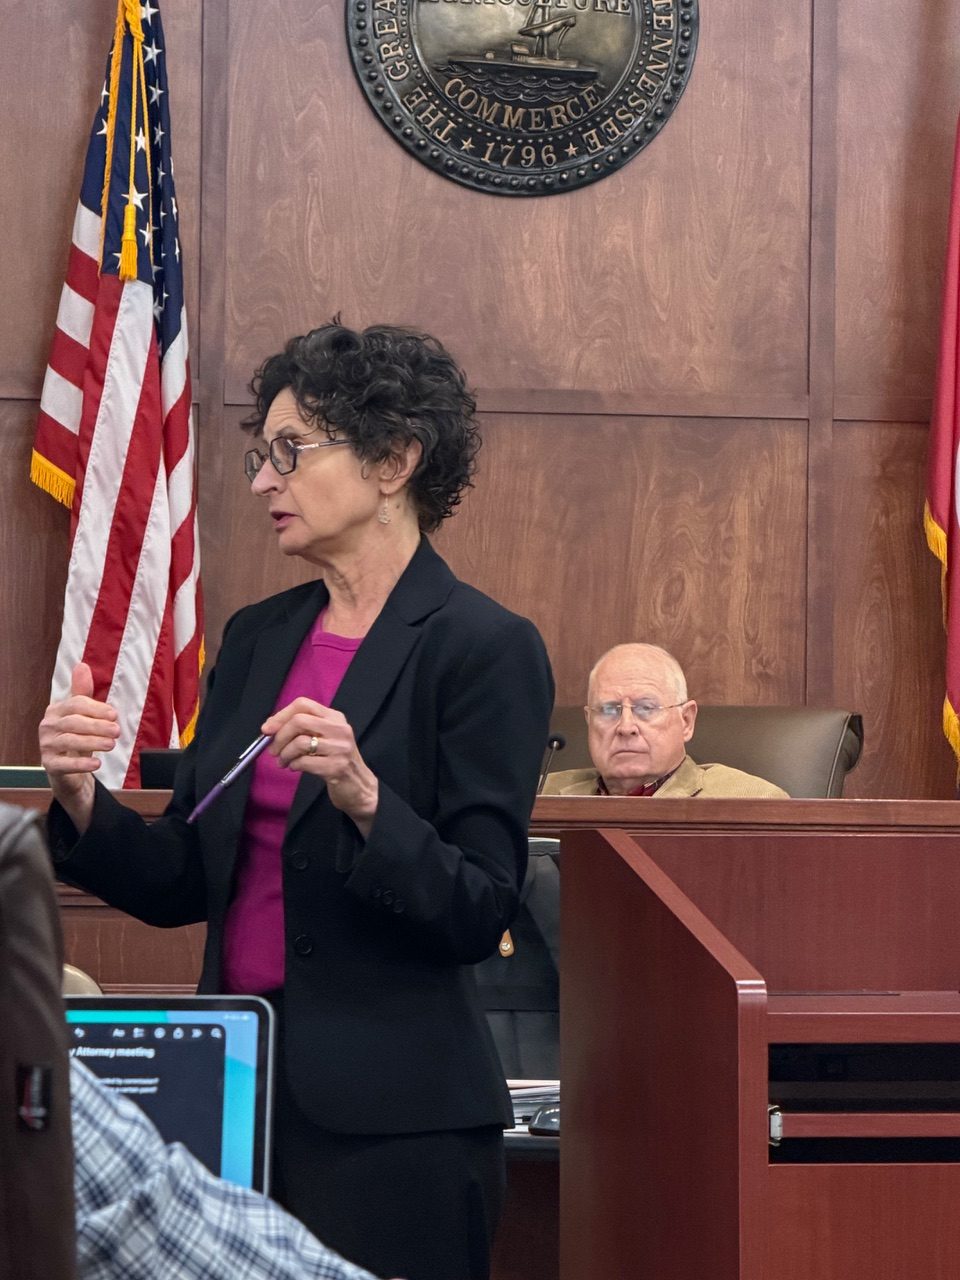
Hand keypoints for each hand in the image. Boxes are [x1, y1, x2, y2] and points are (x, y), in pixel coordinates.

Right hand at [39, 662, 119, 832]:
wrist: (69, 771)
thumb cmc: (78, 739)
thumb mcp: (83, 716)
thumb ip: (83, 693)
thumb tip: (82, 665)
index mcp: (56, 710)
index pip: (76, 704)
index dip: (96, 709)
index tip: (114, 715)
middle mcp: (47, 726)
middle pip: (73, 722)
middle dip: (97, 726)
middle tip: (117, 731)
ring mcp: (46, 746)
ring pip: (69, 741)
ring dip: (93, 742)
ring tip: (111, 745)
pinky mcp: (49, 765)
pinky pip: (64, 764)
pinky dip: (81, 765)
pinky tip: (97, 764)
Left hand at [262, 698, 378, 833]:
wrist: (358, 786)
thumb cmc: (335, 760)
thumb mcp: (325, 737)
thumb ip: (303, 729)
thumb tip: (271, 727)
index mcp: (334, 717)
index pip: (303, 704)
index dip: (281, 715)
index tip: (267, 729)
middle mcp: (339, 729)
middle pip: (299, 721)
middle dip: (280, 736)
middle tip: (273, 750)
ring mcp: (340, 748)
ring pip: (300, 743)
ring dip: (284, 754)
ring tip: (283, 762)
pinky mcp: (336, 767)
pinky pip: (304, 762)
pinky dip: (293, 765)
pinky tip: (295, 767)